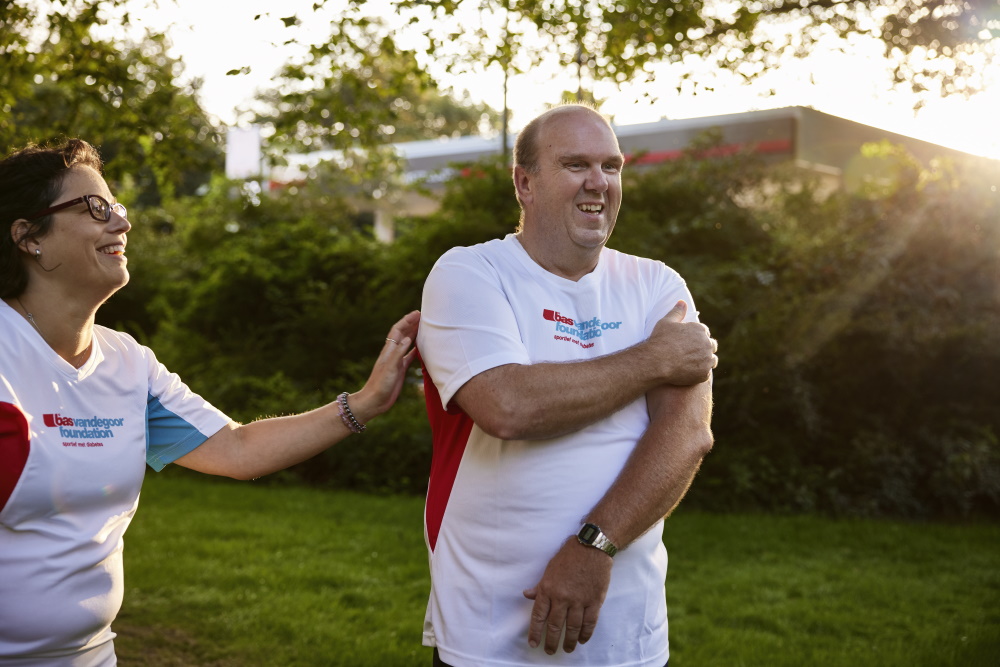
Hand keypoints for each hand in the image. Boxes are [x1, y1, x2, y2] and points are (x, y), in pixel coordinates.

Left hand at [350, 310, 420, 420]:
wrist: (374, 400)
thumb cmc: (380, 385)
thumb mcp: (390, 368)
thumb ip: (399, 353)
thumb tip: (409, 338)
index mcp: (389, 350)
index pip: (398, 330)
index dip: (407, 320)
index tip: (418, 313)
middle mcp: (393, 353)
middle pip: (404, 334)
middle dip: (412, 323)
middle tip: (424, 316)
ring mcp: (397, 361)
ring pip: (407, 343)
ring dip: (415, 334)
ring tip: (425, 327)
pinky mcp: (400, 369)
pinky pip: (410, 356)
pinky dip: (416, 349)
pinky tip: (422, 347)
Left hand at [523, 537, 612, 654]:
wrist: (591, 547)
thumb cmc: (569, 555)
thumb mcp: (550, 569)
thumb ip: (540, 586)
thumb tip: (527, 595)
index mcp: (548, 589)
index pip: (539, 616)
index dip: (535, 631)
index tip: (534, 643)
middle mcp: (562, 597)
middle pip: (555, 626)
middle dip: (552, 641)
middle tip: (550, 651)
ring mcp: (579, 600)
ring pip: (573, 627)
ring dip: (570, 641)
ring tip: (567, 649)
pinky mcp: (594, 601)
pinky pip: (590, 622)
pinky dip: (586, 633)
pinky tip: (583, 640)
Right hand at [648, 301, 717, 385]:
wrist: (656, 361)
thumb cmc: (660, 340)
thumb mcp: (667, 322)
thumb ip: (677, 312)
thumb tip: (682, 302)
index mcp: (700, 330)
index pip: (704, 332)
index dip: (696, 337)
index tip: (689, 342)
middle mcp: (707, 343)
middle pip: (711, 345)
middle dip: (704, 348)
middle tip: (692, 354)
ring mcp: (707, 359)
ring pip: (711, 360)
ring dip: (705, 361)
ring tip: (694, 364)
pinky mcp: (704, 374)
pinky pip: (706, 373)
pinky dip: (700, 373)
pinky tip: (691, 373)